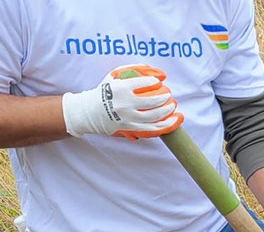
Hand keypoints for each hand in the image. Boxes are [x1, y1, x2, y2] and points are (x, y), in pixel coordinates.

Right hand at [61, 64, 182, 139]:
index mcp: (120, 89)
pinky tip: (174, 121)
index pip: (143, 83)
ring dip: (168, 111)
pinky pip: (151, 129)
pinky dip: (165, 125)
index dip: (154, 82)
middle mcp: (124, 104)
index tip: (157, 82)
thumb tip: (156, 72)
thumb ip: (133, 69)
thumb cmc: (105, 91)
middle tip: (169, 95)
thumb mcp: (114, 76)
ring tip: (173, 106)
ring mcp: (128, 118)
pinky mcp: (130, 129)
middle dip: (165, 97)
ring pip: (154, 117)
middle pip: (152, 102)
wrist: (89, 112)